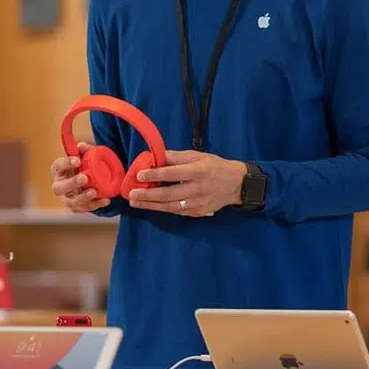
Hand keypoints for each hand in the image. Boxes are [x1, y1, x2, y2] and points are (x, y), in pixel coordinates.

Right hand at [50, 143, 111, 212]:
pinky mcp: (77, 207)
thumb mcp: (86, 155)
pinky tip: (105, 200)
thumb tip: (82, 147)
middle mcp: (60, 185)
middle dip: (71, 183)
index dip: (66, 163)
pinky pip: (85, 208)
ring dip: (82, 197)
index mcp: (60, 170)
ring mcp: (67, 198)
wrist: (93, 180)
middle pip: (59, 188)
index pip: (58, 166)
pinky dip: (96, 204)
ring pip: (71, 201)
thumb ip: (85, 149)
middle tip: (84, 178)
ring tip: (94, 191)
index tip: (78, 160)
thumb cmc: (85, 165)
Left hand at [128, 150, 247, 216]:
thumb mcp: (197, 156)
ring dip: (151, 205)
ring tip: (136, 202)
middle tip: (132, 194)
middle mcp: (198, 188)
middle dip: (148, 195)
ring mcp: (198, 203)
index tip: (140, 175)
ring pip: (170, 206)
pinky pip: (176, 211)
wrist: (236, 184)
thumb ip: (175, 157)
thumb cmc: (214, 166)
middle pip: (169, 194)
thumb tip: (154, 156)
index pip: (173, 173)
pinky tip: (150, 205)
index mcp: (198, 171)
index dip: (155, 175)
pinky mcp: (197, 212)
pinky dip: (162, 208)